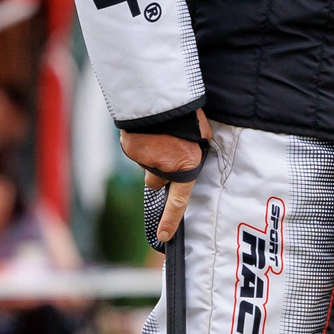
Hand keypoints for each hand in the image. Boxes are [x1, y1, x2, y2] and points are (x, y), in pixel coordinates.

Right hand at [122, 114, 212, 244]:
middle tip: (168, 151)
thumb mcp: (202, 136)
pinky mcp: (130, 147)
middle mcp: (162, 168)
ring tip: (160, 132)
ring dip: (152, 154)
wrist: (161, 97)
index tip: (164, 236)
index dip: (171, 221)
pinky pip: (136, 150)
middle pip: (157, 182)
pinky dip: (142, 142)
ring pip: (146, 164)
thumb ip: (195, 152)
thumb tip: (189, 156)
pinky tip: (149, 128)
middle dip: (160, 173)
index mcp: (185, 167)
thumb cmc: (188, 115)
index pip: (178, 201)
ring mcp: (144, 159)